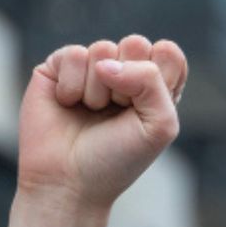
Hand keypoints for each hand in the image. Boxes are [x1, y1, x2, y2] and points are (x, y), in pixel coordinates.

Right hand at [18, 35, 185, 212]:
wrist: (67, 183)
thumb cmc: (117, 159)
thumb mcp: (159, 125)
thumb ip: (152, 80)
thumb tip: (106, 63)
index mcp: (153, 85)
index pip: (167, 52)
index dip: (159, 79)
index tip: (144, 112)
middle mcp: (123, 72)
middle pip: (136, 43)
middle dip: (128, 82)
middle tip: (116, 112)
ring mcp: (90, 68)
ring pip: (103, 49)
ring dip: (98, 91)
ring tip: (90, 113)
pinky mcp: (58, 67)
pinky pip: (73, 55)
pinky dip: (72, 86)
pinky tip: (67, 105)